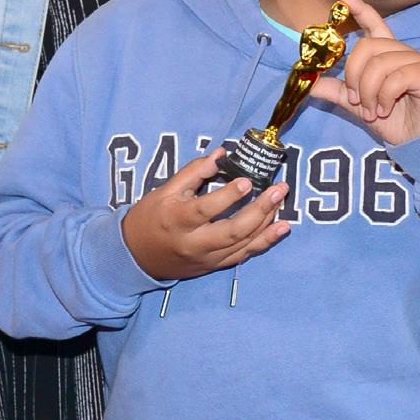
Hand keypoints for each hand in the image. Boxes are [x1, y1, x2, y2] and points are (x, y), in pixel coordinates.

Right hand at [120, 148, 290, 282]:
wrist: (137, 256)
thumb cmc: (151, 217)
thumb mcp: (165, 191)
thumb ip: (193, 172)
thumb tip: (221, 154)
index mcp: (177, 220)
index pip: (206, 209)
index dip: (228, 196)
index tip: (248, 181)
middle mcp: (193, 243)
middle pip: (232, 230)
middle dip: (259, 210)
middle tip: (278, 190)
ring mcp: (207, 257)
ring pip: (242, 244)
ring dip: (267, 224)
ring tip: (282, 203)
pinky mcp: (215, 265)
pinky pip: (244, 255)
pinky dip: (264, 241)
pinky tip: (281, 228)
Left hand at [308, 0, 419, 147]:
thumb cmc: (398, 122)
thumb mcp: (360, 106)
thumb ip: (338, 92)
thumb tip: (309, 83)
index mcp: (388, 56)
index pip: (374, 25)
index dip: (360, 9)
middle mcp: (403, 54)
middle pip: (367, 46)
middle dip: (354, 75)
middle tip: (356, 100)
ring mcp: (418, 62)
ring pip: (379, 63)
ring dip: (368, 92)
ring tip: (372, 112)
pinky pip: (396, 76)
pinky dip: (384, 96)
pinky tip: (385, 109)